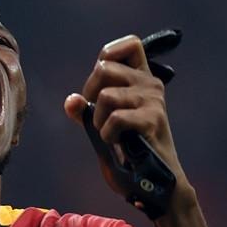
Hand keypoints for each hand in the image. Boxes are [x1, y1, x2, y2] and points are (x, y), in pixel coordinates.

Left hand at [64, 34, 187, 199]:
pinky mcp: (153, 118)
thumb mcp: (104, 126)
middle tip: (99, 117)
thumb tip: (71, 101)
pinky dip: (107, 134)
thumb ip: (88, 110)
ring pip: (105, 96)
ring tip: (110, 134)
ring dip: (98, 120)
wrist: (155, 182)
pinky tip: (117, 142)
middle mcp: (151, 84)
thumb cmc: (132, 153)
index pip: (130, 44)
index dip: (108, 55)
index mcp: (143, 79)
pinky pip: (114, 118)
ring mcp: (153, 100)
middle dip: (90, 93)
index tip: (102, 83)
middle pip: (104, 67)